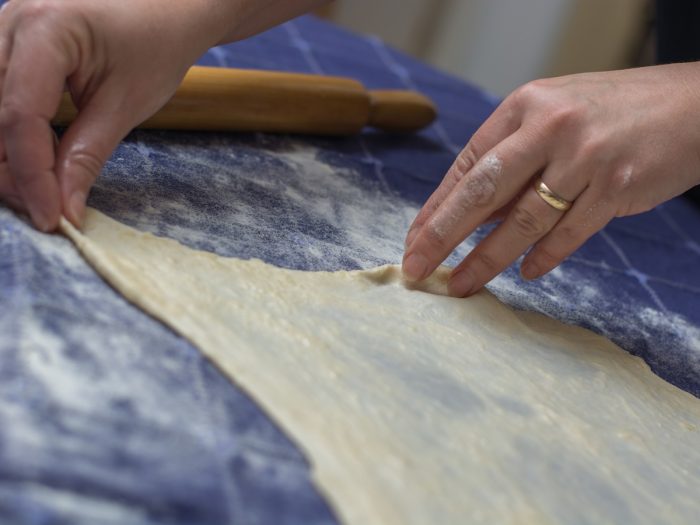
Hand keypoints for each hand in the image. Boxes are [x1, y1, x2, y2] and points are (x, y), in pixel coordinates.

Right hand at [0, 0, 326, 230]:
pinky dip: (13, 137)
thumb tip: (62, 209)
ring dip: (9, 157)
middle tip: (48, 209)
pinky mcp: (9, 46)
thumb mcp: (125, 106)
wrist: (168, 9)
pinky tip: (40, 160)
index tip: (51, 217)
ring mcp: (5, 30)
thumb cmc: (157, 45)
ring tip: (46, 190)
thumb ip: (86, 156)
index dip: (31, 176)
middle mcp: (12, 21)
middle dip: (13, 172)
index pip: (19, 116)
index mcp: (46, 28)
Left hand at [402, 63, 699, 296]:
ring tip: (460, 284)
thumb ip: (513, 159)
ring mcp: (585, 158)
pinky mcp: (617, 187)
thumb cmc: (611, 114)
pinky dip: (545, 256)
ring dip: (486, 258)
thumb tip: (468, 214)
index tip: (414, 239)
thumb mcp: (553, 117)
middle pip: (483, 191)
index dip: (437, 207)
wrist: (693, 105)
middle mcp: (550, 128)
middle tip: (417, 267)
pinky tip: (526, 274)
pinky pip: (570, 233)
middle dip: (443, 234)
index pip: (468, 164)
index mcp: (525, 106)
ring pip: (523, 220)